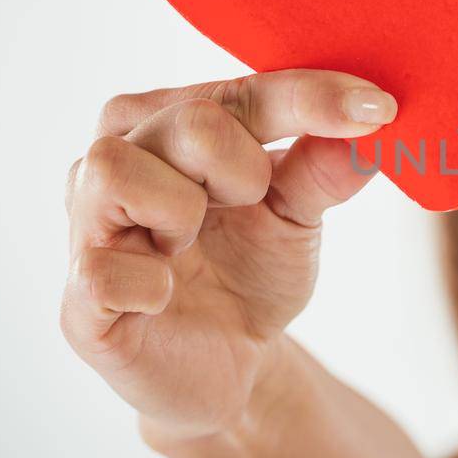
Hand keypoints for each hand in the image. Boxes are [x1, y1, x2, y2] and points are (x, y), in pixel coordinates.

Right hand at [60, 70, 394, 440]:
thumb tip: (373, 122)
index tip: (379, 108)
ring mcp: (86, 225)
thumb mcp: (297, 214)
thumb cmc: (251, 271)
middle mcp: (113, 156)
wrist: (232, 367)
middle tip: (250, 203)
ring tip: (190, 243)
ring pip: (118, 170)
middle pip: (188, 121)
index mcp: (164, 121)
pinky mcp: (78, 297)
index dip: (310, 97)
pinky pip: (106, 270)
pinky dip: (153, 284)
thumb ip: (324, 167)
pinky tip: (167, 294)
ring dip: (183, 210)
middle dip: (243, 168)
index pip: (237, 90)